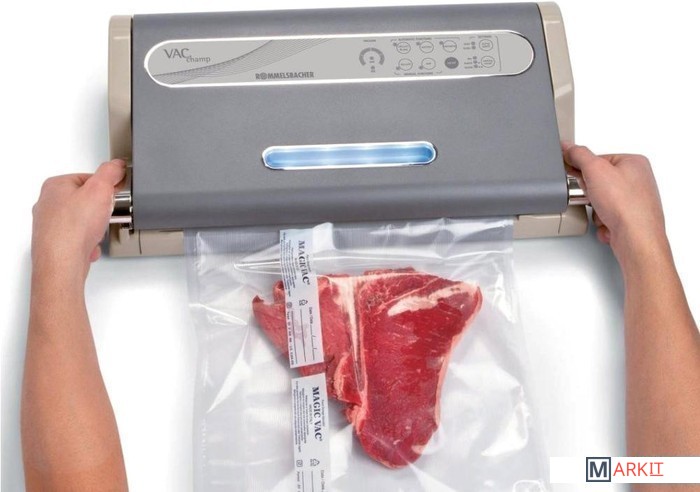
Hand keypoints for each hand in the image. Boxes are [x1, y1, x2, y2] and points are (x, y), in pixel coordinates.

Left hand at [31, 159, 125, 277]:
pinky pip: (79, 239)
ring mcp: (49, 225)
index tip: (113, 192)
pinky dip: (88, 243)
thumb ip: (110, 172)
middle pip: (84, 200)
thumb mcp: (100, 189)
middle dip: (99, 209)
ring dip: (94, 228)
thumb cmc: (73, 228)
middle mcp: (47, 204)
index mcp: (55, 186)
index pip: (87, 177)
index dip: (105, 186)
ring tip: (97, 231)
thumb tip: (116, 165)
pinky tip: (91, 245)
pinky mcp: (55, 243)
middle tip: (105, 213)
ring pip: (81, 221)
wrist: (62, 262)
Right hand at [562, 143, 666, 261]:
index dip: (583, 168)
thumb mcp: (595, 170)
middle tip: (594, 196)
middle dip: (591, 193)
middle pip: (598, 181)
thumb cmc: (626, 205)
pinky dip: (602, 221)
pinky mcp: (629, 218)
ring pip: (600, 201)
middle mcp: (638, 180)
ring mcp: (635, 200)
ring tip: (604, 212)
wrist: (636, 238)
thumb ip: (579, 155)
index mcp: (634, 162)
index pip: (598, 158)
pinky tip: (609, 223)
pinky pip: (605, 216)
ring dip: (595, 209)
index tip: (576, 174)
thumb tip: (568, 147)